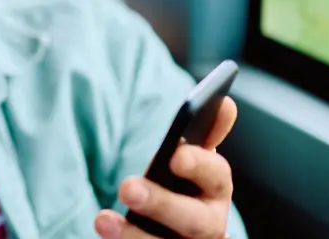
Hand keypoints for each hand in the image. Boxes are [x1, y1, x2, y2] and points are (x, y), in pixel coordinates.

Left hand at [95, 97, 238, 238]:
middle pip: (194, 220)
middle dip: (162, 203)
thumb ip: (205, 134)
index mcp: (216, 191)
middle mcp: (208, 224)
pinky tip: (104, 227)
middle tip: (127, 187)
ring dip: (134, 233)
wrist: (170, 229)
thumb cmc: (181, 187)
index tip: (176, 155)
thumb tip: (226, 102)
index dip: (199, 165)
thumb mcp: (190, 161)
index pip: (217, 177)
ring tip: (103, 220)